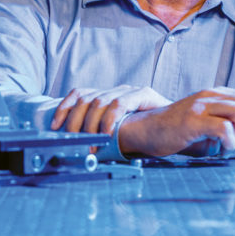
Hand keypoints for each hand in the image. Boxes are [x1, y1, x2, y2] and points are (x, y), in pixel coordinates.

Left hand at [51, 85, 172, 135]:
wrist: (180, 128)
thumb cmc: (148, 134)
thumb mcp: (118, 132)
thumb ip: (101, 133)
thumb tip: (77, 145)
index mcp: (107, 95)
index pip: (78, 93)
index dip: (64, 108)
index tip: (54, 126)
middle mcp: (116, 90)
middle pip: (85, 99)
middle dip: (74, 121)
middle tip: (72, 141)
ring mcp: (130, 90)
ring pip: (98, 101)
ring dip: (90, 125)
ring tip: (90, 144)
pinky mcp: (144, 94)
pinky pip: (119, 103)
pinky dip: (109, 119)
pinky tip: (107, 134)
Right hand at [117, 87, 234, 156]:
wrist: (145, 130)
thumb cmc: (175, 130)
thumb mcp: (203, 121)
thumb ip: (223, 122)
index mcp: (213, 94)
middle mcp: (209, 96)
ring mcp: (200, 106)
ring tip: (230, 145)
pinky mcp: (193, 120)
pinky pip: (224, 128)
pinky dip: (230, 141)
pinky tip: (223, 149)